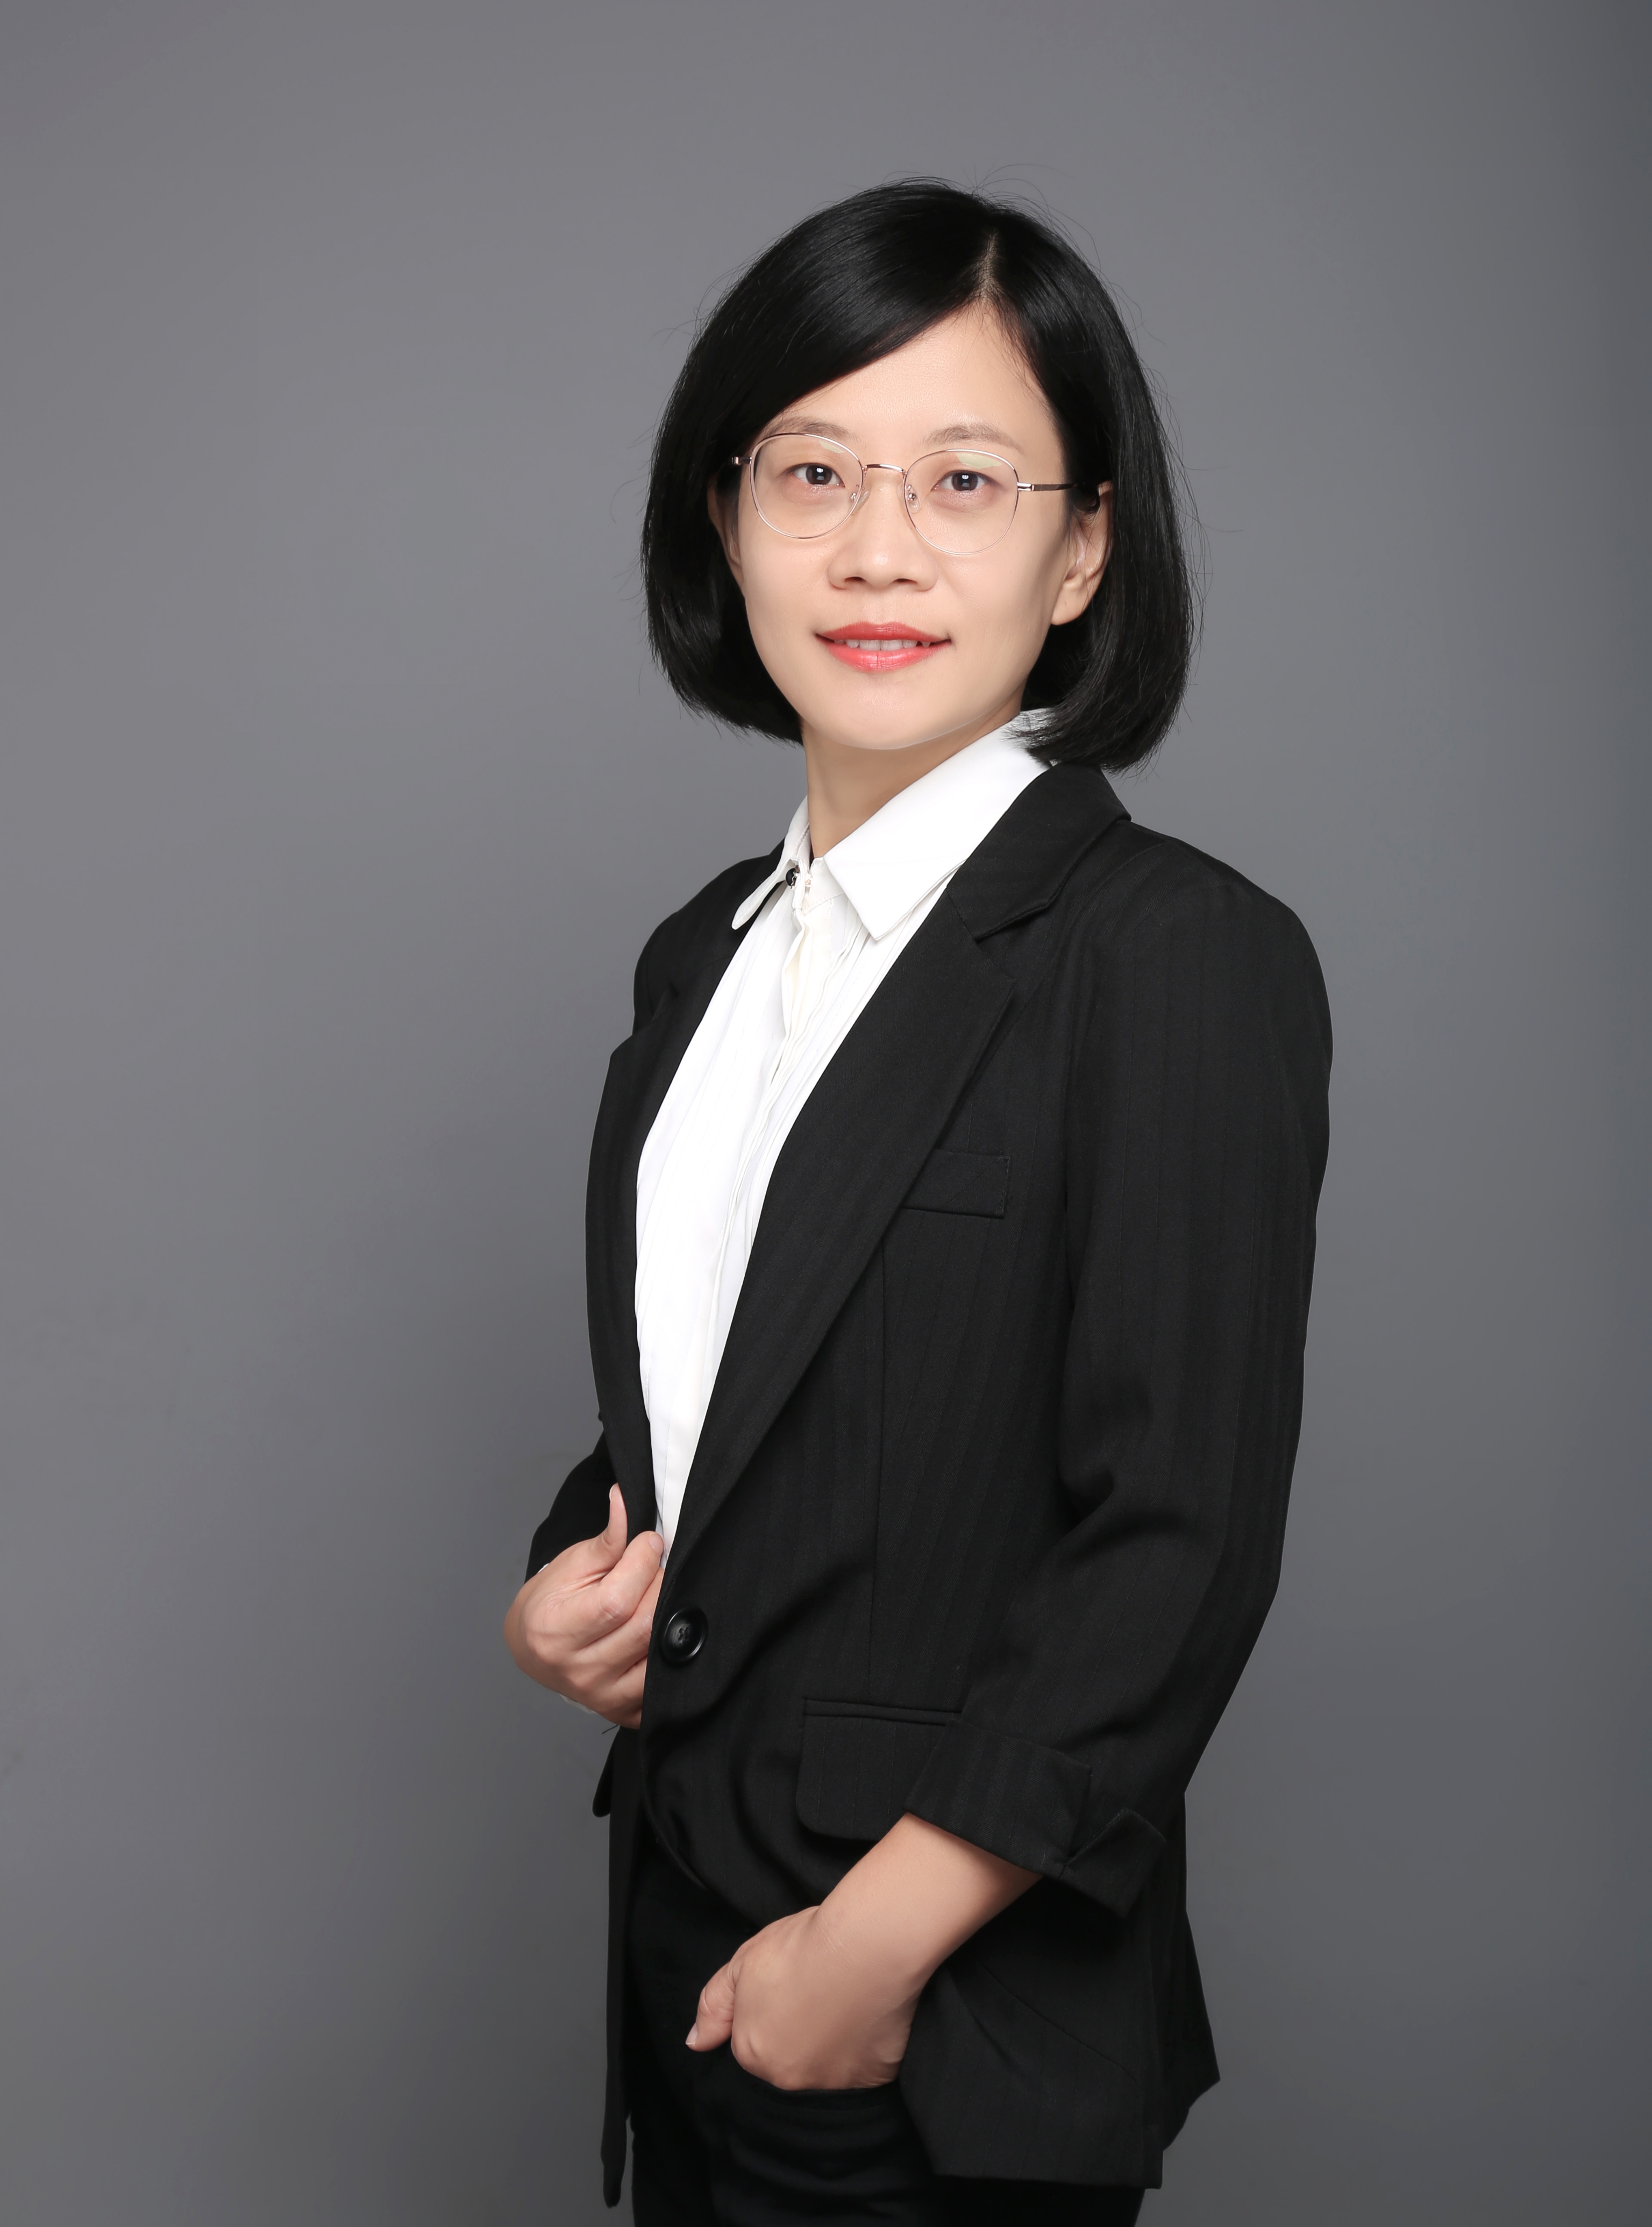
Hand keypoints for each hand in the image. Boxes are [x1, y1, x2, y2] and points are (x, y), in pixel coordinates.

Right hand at [502, 1485, 662, 1727]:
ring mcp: (601, 1695)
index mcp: (557, 1630)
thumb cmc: (552, 1602)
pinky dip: (670, 1655)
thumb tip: (623, 1499)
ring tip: (655, 1595)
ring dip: (669, 1616)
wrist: (533, 1646)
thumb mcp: (573, 1565)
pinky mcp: (620, 1710)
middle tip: (655, 1567)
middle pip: (643, 1626)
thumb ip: (607, 1540)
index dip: (642, 1563)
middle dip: (659, 1585)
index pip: (617, 1600)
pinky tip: (662, 1631)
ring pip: (659, 1655)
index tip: (649, 1541)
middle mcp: (578, 1670)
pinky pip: (661, 1686)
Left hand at [685, 1814, 1039, 2090]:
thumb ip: (714, 2005)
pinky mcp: (874, 2079)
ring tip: (845, 1999)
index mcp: (753, 2051)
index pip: (754, 2042)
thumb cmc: (805, 1946)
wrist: (866, 1943)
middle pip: (788, 2059)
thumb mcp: (743, 1962)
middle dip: (799, 2032)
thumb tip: (695, 2042)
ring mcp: (832, 2083)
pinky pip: (864, 2070)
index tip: (790, 1985)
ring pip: (826, 2067)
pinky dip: (865, 2048)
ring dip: (832, 2044)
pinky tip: (868, 2012)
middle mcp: (788, 2078)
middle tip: (817, 1990)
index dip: (771, 2010)